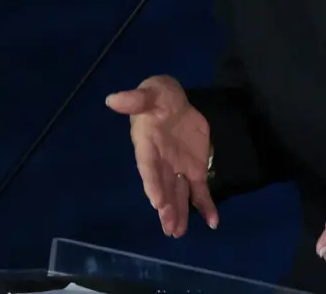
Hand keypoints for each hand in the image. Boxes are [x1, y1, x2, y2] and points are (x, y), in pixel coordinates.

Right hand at [106, 75, 217, 236]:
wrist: (173, 100)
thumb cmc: (157, 96)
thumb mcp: (149, 93)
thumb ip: (135, 99)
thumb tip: (113, 99)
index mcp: (147, 147)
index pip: (149, 169)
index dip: (153, 185)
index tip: (157, 202)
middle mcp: (161, 164)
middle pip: (164, 188)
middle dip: (167, 208)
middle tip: (171, 228)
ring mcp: (178, 169)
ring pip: (179, 196)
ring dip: (180, 214)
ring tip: (179, 233)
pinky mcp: (194, 170)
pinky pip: (200, 191)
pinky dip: (206, 206)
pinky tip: (212, 222)